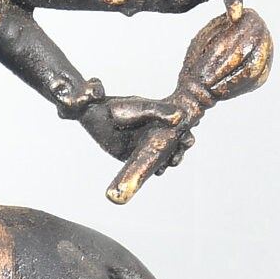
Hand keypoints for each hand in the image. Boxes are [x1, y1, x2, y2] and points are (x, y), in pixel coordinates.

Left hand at [77, 94, 193, 172]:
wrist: (92, 115)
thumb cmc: (116, 108)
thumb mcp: (140, 108)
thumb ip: (158, 111)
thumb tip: (178, 117)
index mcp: (160, 119)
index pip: (180, 128)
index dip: (186, 135)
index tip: (187, 140)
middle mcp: (155, 133)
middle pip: (175, 144)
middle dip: (180, 151)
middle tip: (177, 155)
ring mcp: (144, 146)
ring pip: (163, 157)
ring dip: (170, 161)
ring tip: (170, 162)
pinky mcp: (134, 157)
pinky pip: (148, 167)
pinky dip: (155, 170)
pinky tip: (158, 171)